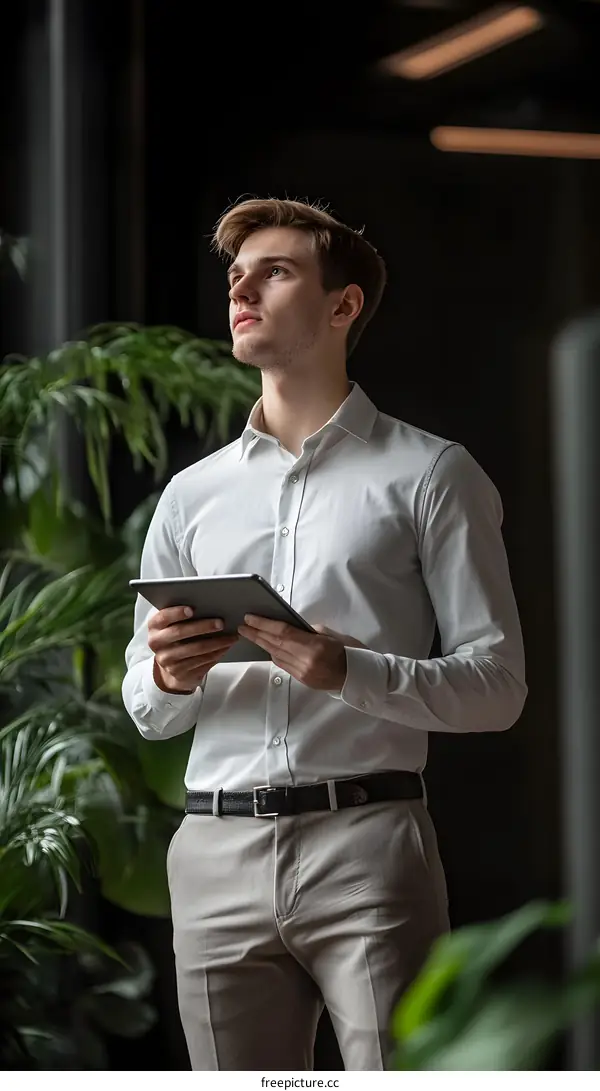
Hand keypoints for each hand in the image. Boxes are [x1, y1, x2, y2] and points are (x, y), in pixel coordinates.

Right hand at [148, 607, 238, 693]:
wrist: (171, 665)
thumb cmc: (176, 637)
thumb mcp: (172, 625)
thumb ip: (182, 615)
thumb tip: (209, 604)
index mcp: (154, 627)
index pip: (163, 617)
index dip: (176, 613)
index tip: (192, 609)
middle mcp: (157, 643)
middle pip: (180, 632)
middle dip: (203, 626)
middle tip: (221, 623)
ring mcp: (167, 660)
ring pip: (195, 649)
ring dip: (217, 642)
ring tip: (231, 636)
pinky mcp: (179, 673)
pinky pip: (202, 661)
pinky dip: (217, 653)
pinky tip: (226, 647)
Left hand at [238, 615, 367, 691]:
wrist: (359, 676)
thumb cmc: (350, 651)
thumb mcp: (330, 635)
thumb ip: (308, 631)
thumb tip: (290, 627)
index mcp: (315, 646)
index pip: (282, 632)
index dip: (264, 624)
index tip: (250, 617)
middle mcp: (306, 661)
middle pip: (275, 644)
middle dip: (257, 634)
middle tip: (242, 626)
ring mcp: (303, 673)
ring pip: (276, 655)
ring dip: (262, 644)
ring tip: (250, 634)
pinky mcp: (303, 680)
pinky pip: (283, 664)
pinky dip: (274, 654)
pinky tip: (267, 647)